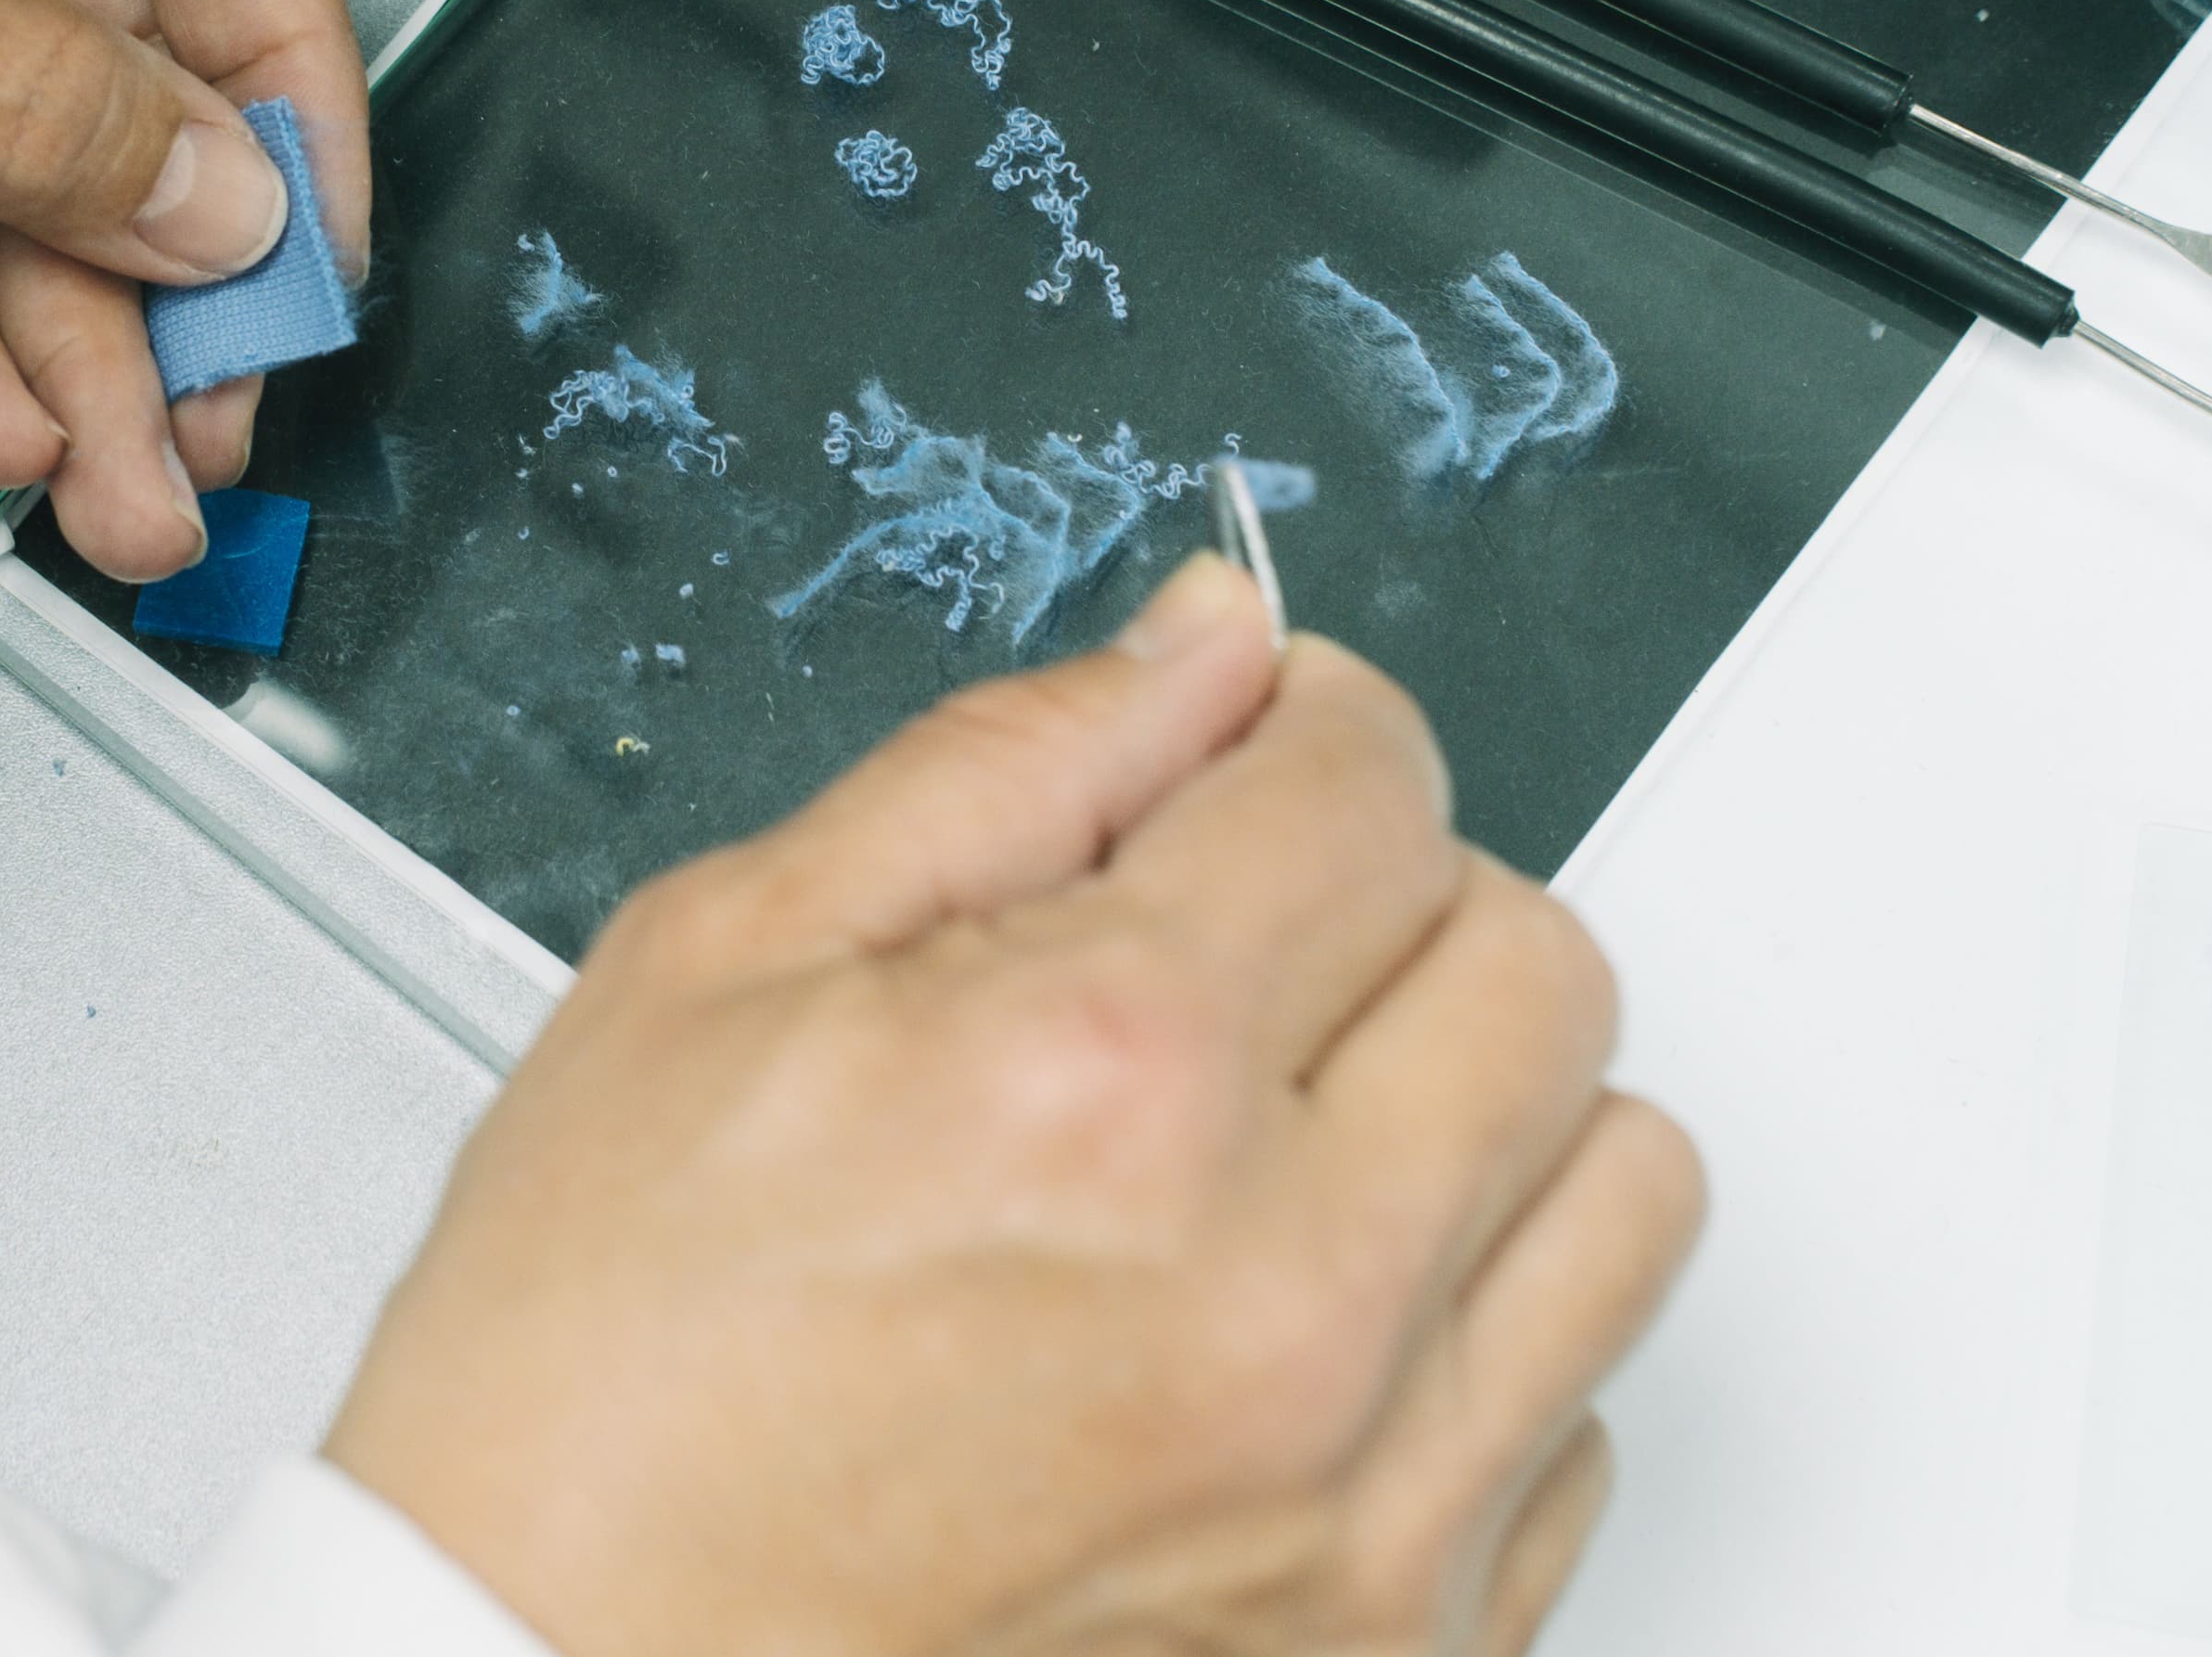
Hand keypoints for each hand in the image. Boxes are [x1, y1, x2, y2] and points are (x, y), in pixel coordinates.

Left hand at [0, 0, 364, 579]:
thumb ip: (17, 101)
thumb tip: (220, 202)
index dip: (281, 75)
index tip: (309, 243)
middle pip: (139, 57)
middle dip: (175, 263)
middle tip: (222, 412)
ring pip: (41, 171)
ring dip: (85, 339)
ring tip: (133, 484)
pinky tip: (1, 425)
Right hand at [326, 557, 1702, 1656]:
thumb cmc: (590, 1377)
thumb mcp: (720, 966)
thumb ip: (1009, 769)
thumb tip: (1209, 655)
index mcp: (1108, 1075)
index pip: (1376, 786)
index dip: (1300, 735)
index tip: (1245, 768)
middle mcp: (1286, 1296)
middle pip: (1540, 965)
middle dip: (1399, 906)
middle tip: (1241, 959)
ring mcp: (1366, 1501)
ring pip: (1621, 1182)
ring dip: (1476, 1115)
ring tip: (1285, 1152)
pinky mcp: (1400, 1648)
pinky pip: (1576, 1415)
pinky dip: (1466, 1343)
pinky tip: (1280, 1340)